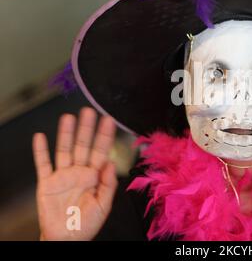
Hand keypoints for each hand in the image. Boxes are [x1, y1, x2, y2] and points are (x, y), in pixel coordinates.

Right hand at [32, 107, 117, 240]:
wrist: (66, 239)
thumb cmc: (87, 224)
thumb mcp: (103, 205)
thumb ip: (108, 184)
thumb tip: (111, 163)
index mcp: (95, 176)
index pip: (101, 151)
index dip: (104, 136)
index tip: (108, 120)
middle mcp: (79, 172)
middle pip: (83, 146)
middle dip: (86, 129)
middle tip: (88, 111)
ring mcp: (62, 176)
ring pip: (64, 150)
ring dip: (65, 134)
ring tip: (67, 118)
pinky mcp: (46, 183)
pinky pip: (43, 165)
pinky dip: (41, 151)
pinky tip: (41, 137)